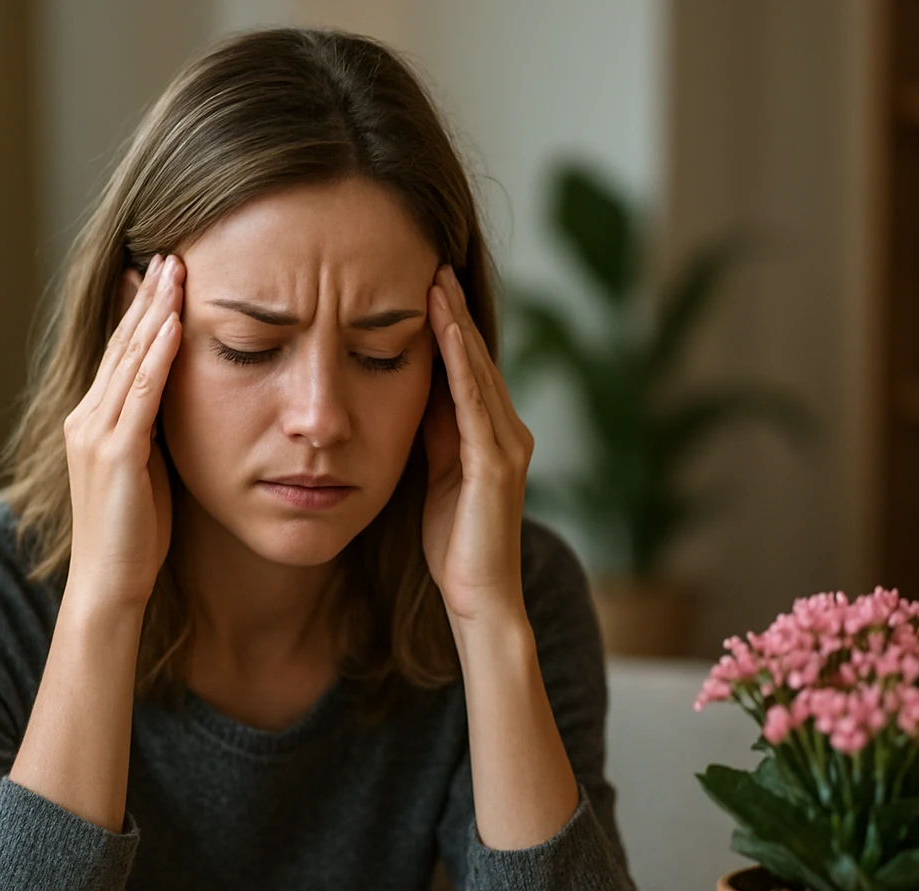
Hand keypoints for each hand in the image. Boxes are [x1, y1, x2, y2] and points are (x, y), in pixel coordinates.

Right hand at [63, 252, 183, 610]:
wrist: (110, 584)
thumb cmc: (134, 535)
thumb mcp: (145, 469)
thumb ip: (151, 430)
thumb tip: (176, 400)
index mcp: (90, 421)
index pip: (119, 353)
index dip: (140, 310)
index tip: (162, 272)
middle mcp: (85, 419)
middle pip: (121, 344)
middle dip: (148, 296)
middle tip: (171, 251)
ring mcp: (95, 434)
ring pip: (128, 359)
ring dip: (154, 312)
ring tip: (176, 270)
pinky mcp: (115, 454)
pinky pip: (140, 394)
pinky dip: (158, 357)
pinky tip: (175, 325)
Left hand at [421, 264, 534, 622]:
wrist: (480, 601)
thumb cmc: (454, 547)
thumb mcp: (433, 476)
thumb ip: (430, 434)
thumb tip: (410, 389)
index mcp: (491, 436)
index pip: (467, 368)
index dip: (447, 325)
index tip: (423, 282)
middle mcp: (508, 433)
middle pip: (477, 358)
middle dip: (453, 311)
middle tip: (432, 261)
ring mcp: (507, 447)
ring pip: (478, 371)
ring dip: (456, 324)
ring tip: (436, 280)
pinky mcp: (497, 465)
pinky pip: (475, 402)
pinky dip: (459, 363)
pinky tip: (443, 330)